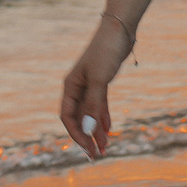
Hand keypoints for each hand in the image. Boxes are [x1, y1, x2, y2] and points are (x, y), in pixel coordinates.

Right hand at [59, 14, 134, 158]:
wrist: (119, 31)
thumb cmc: (105, 51)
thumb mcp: (99, 80)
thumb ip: (93, 105)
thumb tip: (88, 129)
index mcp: (70, 86)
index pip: (68, 117)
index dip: (76, 134)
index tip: (88, 149)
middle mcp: (77, 87)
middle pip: (78, 118)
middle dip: (86, 137)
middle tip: (96, 155)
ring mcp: (89, 85)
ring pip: (90, 114)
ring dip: (96, 131)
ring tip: (105, 147)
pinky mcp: (101, 83)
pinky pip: (99, 106)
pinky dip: (103, 118)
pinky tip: (109, 130)